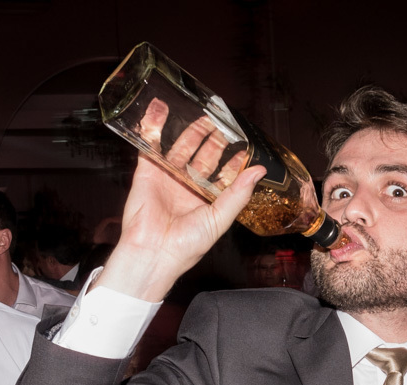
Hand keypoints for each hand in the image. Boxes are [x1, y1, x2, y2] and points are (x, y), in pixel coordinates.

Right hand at [98, 98, 265, 300]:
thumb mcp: (220, 219)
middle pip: (202, 157)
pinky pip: (150, 146)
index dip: (233, 160)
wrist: (153, 253)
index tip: (243, 145)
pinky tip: (160, 110)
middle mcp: (186, 188)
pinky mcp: (147, 173)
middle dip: (213, 140)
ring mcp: (166, 179)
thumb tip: (259, 171)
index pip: (222, 174)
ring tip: (203, 115)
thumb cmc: (185, 246)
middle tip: (222, 124)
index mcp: (205, 201)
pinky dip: (153, 126)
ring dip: (190, 131)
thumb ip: (239, 194)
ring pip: (180, 149)